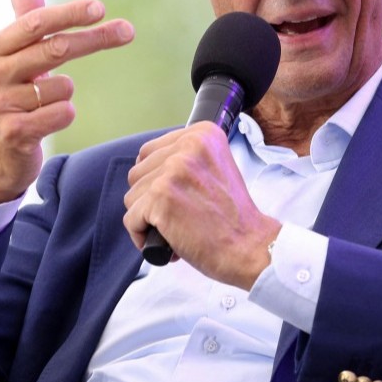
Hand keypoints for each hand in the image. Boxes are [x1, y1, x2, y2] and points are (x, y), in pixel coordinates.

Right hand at [0, 0, 133, 203]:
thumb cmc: (11, 100)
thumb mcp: (12, 61)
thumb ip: (23, 24)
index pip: (34, 23)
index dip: (69, 13)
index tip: (100, 8)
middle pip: (54, 48)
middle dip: (94, 38)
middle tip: (127, 30)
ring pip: (63, 86)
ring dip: (65, 94)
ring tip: (45, 105)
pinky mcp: (13, 133)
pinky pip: (62, 113)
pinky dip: (64, 115)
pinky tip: (47, 121)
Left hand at [123, 122, 280, 288]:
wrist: (250, 247)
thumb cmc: (233, 217)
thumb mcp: (215, 168)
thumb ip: (185, 160)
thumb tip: (146, 167)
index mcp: (202, 134)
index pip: (150, 151)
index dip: (158, 180)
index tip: (180, 196)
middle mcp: (187, 146)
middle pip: (138, 173)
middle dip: (151, 199)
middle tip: (181, 215)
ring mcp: (172, 172)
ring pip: (132, 196)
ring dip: (148, 218)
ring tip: (177, 227)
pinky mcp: (159, 199)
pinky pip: (131, 220)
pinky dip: (143, 236)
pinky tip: (168, 242)